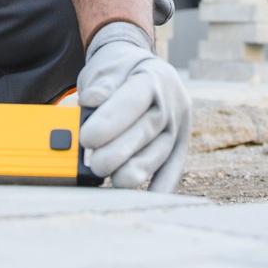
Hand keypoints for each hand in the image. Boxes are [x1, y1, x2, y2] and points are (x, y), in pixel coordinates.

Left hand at [77, 21, 190, 191]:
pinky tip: (146, 199)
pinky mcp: (181, 143)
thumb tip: (91, 101)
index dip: (111, 122)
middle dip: (119, 152)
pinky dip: (161, 186)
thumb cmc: (119, 70)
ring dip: (136, 171)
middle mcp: (171, 100)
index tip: (86, 138)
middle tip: (94, 164)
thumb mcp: (107, 68)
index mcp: (152, 76)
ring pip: (161, 153)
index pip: (133, 100)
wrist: (141, 69)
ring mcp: (179, 123)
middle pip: (148, 130)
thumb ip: (100, 85)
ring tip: (112, 179)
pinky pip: (174, 167)